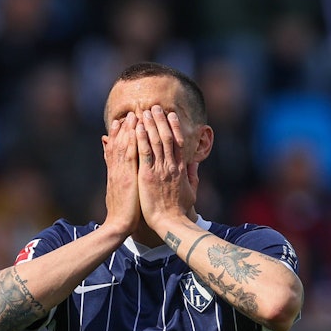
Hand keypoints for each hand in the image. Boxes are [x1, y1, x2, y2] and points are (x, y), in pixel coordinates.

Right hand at [102, 113, 140, 236]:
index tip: (124, 120)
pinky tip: (137, 130)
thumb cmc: (123, 211)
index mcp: (116, 172)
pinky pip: (131, 155)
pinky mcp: (128, 177)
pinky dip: (133, 141)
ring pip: (124, 145)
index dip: (120, 134)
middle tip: (131, 111)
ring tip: (134, 115)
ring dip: (129, 129)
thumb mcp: (117, 191)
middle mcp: (117, 169)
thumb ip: (116, 176)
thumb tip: (116, 170)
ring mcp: (121, 172)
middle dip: (125, 127)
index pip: (117, 148)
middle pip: (120, 143)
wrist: (119, 224)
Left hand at [136, 105, 196, 230]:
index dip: (174, 127)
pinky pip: (143, 152)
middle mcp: (171, 166)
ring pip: (155, 141)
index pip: (178, 143)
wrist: (171, 223)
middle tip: (155, 107)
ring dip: (149, 125)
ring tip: (144, 111)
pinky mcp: (147, 175)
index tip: (171, 115)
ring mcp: (160, 170)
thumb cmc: (180, 211)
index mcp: (181, 169)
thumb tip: (195, 164)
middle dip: (160, 120)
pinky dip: (140, 138)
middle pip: (166, 137)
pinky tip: (135, 127)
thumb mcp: (191, 192)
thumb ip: (193, 176)